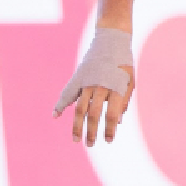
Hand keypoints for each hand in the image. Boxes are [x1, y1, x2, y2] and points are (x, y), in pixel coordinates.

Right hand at [53, 28, 134, 146]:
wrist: (110, 40)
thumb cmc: (123, 64)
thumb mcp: (130, 82)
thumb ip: (123, 101)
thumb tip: (118, 122)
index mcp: (116, 88)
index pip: (111, 114)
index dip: (109, 129)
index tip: (108, 141)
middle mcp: (100, 86)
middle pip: (93, 114)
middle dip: (91, 131)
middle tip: (90, 145)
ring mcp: (87, 81)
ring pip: (79, 107)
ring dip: (76, 125)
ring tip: (75, 138)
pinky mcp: (77, 77)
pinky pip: (67, 93)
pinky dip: (60, 104)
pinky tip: (55, 115)